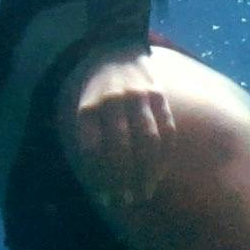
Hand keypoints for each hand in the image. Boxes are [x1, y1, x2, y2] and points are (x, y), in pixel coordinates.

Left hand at [69, 49, 177, 209]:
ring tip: (144, 193)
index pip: (93, 151)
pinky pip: (167, 131)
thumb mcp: (82, 110)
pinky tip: (158, 173)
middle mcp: (113, 102)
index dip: (100, 178)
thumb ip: (90, 139)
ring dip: (147, 173)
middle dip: (124, 181)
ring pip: (147, 143)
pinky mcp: (160, 95)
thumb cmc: (95, 92)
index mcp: (88, 108)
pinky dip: (164, 156)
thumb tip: (100, 182)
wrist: (114, 48)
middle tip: (126, 201)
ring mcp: (139, 97)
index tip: (105, 198)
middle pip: (120, 150)